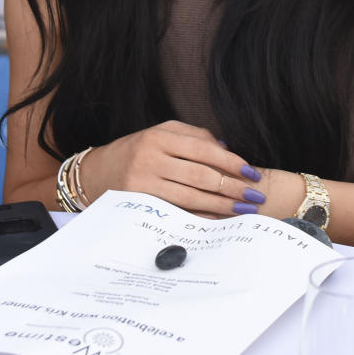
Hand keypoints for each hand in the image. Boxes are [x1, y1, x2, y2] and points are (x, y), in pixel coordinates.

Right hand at [79, 120, 265, 217]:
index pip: (204, 149)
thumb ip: (194, 137)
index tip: (251, 174)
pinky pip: (177, 213)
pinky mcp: (139, 203)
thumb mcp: (161, 134)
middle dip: (232, 188)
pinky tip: (218, 219)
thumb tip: (228, 151)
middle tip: (255, 197)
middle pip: (201, 175)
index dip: (231, 162)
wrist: (99, 171)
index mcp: (159, 136)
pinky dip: (201, 218)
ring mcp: (143, 182)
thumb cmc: (138, 151)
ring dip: (222, 206)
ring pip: (191, 197)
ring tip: (243, 210)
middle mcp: (150, 157)